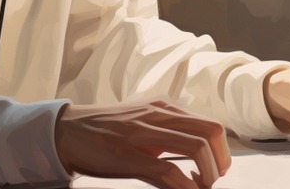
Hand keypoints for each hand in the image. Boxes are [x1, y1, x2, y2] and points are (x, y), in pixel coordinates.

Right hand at [55, 100, 231, 188]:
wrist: (67, 131)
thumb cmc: (106, 130)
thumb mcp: (142, 124)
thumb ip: (167, 134)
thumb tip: (195, 158)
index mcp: (163, 109)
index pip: (210, 125)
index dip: (222, 151)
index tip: (217, 169)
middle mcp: (158, 116)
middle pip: (210, 132)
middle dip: (221, 161)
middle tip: (214, 180)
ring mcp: (144, 134)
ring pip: (196, 148)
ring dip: (207, 175)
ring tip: (200, 187)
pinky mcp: (129, 155)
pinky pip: (169, 172)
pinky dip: (185, 187)